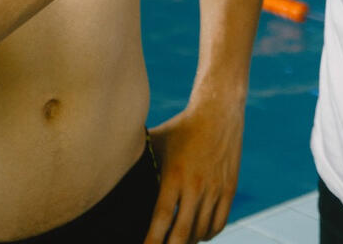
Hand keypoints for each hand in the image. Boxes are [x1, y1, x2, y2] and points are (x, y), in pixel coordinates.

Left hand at [145, 102, 243, 243]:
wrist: (218, 112)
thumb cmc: (180, 128)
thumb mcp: (156, 143)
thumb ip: (140, 163)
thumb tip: (113, 174)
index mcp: (174, 176)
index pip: (161, 219)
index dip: (151, 241)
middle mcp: (196, 186)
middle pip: (182, 232)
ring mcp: (215, 189)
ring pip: (201, 231)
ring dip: (188, 241)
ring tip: (176, 241)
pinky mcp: (229, 189)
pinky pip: (219, 223)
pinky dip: (207, 234)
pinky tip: (196, 234)